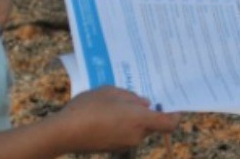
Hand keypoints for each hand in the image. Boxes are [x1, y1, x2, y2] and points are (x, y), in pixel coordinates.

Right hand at [54, 86, 178, 152]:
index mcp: (140, 120)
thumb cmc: (88, 107)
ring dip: (131, 118)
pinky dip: (121, 125)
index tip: (173, 105)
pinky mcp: (113, 148)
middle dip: (146, 112)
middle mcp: (136, 135)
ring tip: (113, 102)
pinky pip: (124, 134)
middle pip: (151, 124)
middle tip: (135, 96)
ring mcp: (124, 144)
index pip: (168, 123)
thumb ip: (131, 97)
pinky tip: (104, 114)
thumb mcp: (110, 91)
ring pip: (137, 128)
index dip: (175, 115)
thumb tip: (145, 104)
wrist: (65, 133)